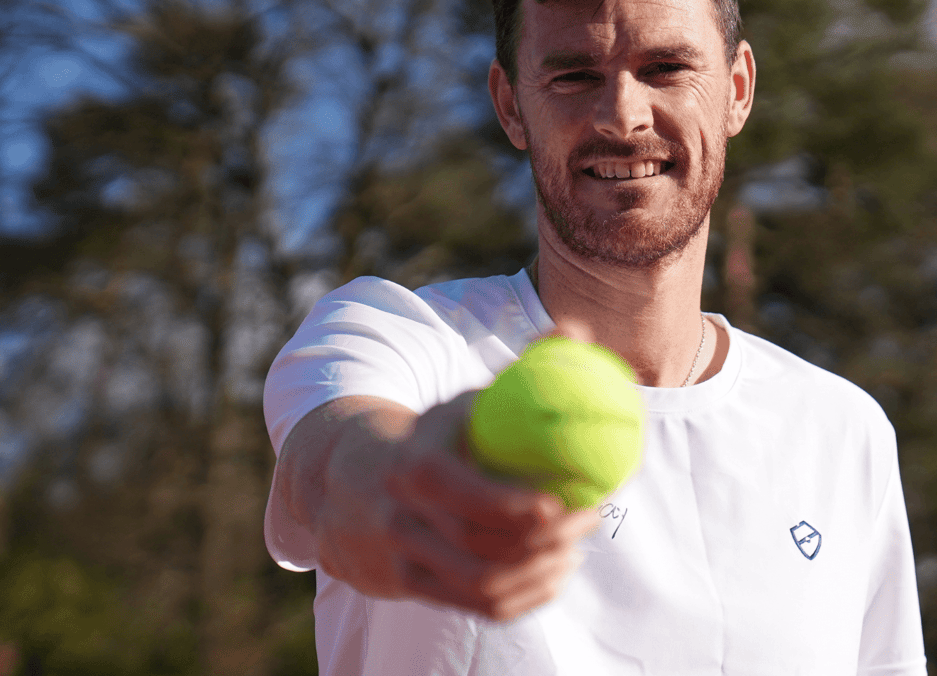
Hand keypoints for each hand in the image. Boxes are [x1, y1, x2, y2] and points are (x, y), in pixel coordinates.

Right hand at [310, 391, 599, 621]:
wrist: (348, 484)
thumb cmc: (430, 436)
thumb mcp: (465, 402)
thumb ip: (521, 368)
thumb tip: (574, 331)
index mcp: (414, 466)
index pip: (462, 496)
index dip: (512, 507)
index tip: (562, 500)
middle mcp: (401, 515)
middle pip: (477, 544)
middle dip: (542, 539)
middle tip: (588, 516)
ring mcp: (403, 556)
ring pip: (481, 584)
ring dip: (539, 573)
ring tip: (575, 549)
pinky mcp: (411, 588)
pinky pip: (477, 605)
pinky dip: (524, 598)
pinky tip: (555, 574)